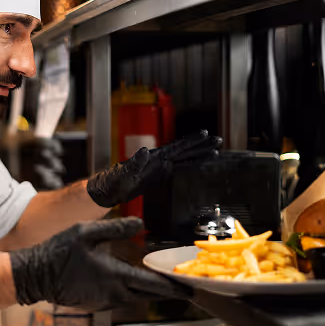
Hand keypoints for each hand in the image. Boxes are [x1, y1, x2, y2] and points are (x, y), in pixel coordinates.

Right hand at [10, 217, 190, 310]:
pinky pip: (123, 299)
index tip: (189, 289)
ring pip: (136, 298)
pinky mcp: (97, 303)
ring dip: (152, 291)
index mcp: (114, 274)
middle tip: (185, 286)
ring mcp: (104, 301)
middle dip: (168, 292)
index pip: (151, 285)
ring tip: (167, 282)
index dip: (173, 287)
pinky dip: (136, 292)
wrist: (36, 274)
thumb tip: (140, 224)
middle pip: (149, 295)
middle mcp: (113, 292)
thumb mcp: (88, 231)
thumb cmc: (60, 251)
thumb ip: (116, 228)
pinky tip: (138, 282)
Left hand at [87, 130, 221, 207]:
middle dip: (202, 146)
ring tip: (215, 152)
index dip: (192, 141)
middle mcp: (159, 160)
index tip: (206, 134)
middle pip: (185, 150)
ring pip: (184, 159)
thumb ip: (134, 163)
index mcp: (154, 157)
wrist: (106, 192)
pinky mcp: (158, 176)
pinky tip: (198, 166)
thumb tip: (144, 151)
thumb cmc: (112, 181)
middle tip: (219, 141)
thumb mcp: (122, 173)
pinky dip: (190, 166)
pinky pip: (179, 170)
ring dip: (199, 155)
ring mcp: (159, 167)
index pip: (177, 147)